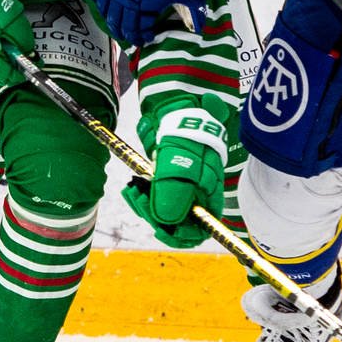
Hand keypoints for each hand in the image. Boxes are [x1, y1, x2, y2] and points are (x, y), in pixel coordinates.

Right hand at [88, 0, 210, 44]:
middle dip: (125, 32)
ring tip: (117, 23)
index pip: (137, 30)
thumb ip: (193, 11)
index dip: (141, 37)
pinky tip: (102, 2)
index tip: (147, 37)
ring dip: (110, 19)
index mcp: (144, 7)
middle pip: (118, 23)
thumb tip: (196, 29)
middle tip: (131, 35)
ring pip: (104, 9)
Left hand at [123, 107, 226, 247]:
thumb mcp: (179, 162)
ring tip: (132, 190)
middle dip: (155, 217)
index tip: (159, 228)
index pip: (201, 231)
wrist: (175, 106)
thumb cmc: (185, 134)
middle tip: (138, 199)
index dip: (180, 235)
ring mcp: (181, 189)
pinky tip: (133, 187)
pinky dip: (142, 197)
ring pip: (162, 213)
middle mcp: (197, 197)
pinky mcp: (166, 181)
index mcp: (208, 196)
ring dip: (145, 206)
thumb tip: (166, 222)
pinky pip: (153, 200)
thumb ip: (174, 192)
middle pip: (178, 224)